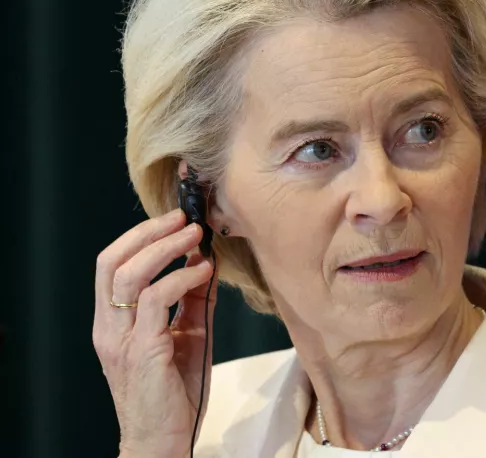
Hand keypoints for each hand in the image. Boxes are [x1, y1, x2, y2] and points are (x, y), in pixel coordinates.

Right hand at [92, 208, 218, 457]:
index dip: (140, 236)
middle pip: (111, 261)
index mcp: (113, 323)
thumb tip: (206, 262)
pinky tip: (203, 273)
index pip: (111, 265)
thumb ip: (192, 301)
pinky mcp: (144, 351)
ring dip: (165, 248)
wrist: (163, 441)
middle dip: (148, 233)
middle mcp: (109, 328)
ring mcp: (123, 339)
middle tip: (183, 218)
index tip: (175, 220)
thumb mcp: (186, 337)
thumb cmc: (174, 393)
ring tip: (194, 237)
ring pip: (129, 275)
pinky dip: (181, 279)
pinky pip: (156, 301)